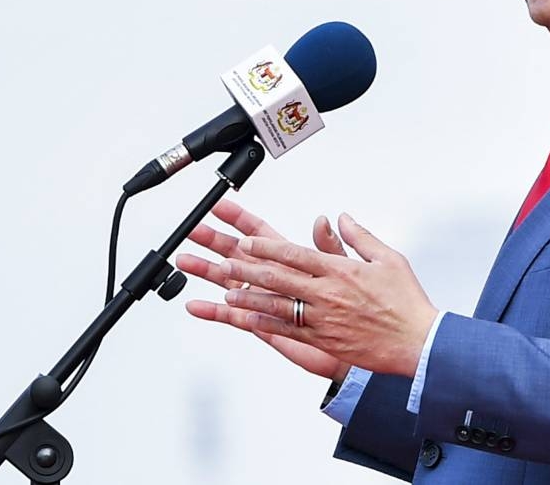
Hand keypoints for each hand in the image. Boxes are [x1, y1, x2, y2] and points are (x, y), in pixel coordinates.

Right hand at [178, 198, 350, 381]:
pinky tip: (197, 306)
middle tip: (193, 230)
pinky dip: (215, 312)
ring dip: (207, 271)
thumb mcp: (346, 270)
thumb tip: (325, 220)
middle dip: (214, 241)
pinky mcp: (267, 325)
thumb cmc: (357, 307)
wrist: (363, 342)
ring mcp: (268, 301)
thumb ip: (330, 247)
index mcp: (292, 261)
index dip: (240, 219)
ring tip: (186, 260)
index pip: (260, 234)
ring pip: (231, 283)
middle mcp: (275, 279)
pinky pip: (236, 317)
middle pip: (238, 254)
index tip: (221, 206)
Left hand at [219, 213, 437, 378]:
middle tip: (226, 262)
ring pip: (277, 306)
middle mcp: (327, 294)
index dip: (266, 247)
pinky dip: (265, 324)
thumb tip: (342, 219)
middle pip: (278, 278)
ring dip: (249, 297)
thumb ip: (360, 237)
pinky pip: (288, 331)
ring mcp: (322, 319)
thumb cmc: (406, 302)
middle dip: (248, 269)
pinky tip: (249, 321)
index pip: (295, 254)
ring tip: (228, 292)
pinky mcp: (323, 340)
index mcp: (340, 271)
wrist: (417, 342)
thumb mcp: (388, 258)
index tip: (248, 241)